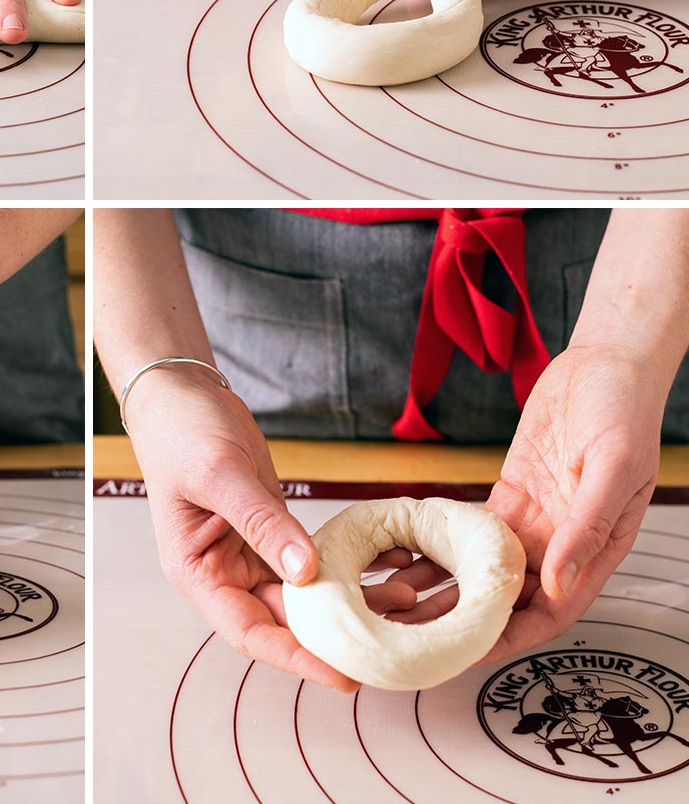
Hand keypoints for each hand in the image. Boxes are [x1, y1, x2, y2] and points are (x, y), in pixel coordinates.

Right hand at [129, 364, 417, 688]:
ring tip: (402, 602)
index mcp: (198, 572)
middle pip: (282, 619)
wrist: (181, 393)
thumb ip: (261, 521)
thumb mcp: (219, 474)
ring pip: (304, 593)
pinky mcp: (272, 528)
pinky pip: (312, 558)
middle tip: (387, 643)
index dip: (294, 655)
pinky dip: (345, 565)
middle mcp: (224, 571)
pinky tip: (385, 564)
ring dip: (348, 600)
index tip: (340, 673)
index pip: (248, 629)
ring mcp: (250, 550)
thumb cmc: (180, 433)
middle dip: (333, 633)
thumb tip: (305, 569)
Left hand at [379, 344, 659, 662]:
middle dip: (462, 620)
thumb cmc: (625, 415)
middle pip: (506, 597)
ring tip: (395, 602)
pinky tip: (404, 551)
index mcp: (594, 549)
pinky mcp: (510, 492)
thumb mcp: (613, 470)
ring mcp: (532, 518)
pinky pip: (470, 527)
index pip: (548, 612)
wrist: (606, 366)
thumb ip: (585, 528)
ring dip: (443, 586)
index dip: (509, 637)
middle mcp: (559, 543)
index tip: (465, 654)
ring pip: (481, 566)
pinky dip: (440, 541)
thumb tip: (557, 585)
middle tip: (410, 635)